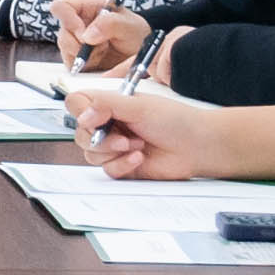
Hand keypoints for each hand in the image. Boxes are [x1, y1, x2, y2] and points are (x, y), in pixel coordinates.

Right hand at [52, 0, 148, 75]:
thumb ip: (109, 24)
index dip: (67, 19)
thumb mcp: (130, 25)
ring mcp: (76, 41)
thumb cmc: (137, 34)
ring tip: (104, 52)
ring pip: (65, 50)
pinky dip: (86, 65)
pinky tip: (100, 60)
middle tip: (101, 47)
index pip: (62, 6)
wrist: (143, 53)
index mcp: (88, 7)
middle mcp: (78, 22)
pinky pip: (71, 64)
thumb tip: (87, 35)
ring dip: (85, 56)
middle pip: (62, 33)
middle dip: (80, 45)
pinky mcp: (78, 58)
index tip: (83, 34)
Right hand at [65, 84, 224, 177]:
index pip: (77, 104)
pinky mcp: (122, 165)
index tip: (94, 119)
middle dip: (100, 139)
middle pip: (80, 133)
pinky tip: (139, 158)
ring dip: (113, 152)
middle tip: (122, 138)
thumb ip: (107, 105)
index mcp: (110, 104)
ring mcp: (114, 146)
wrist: (197, 147)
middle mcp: (109, 124)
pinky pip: (107, 170)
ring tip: (136, 146)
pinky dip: (122, 165)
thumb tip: (83, 114)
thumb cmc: (176, 121)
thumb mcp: (139, 105)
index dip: (80, 112)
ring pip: (90, 154)